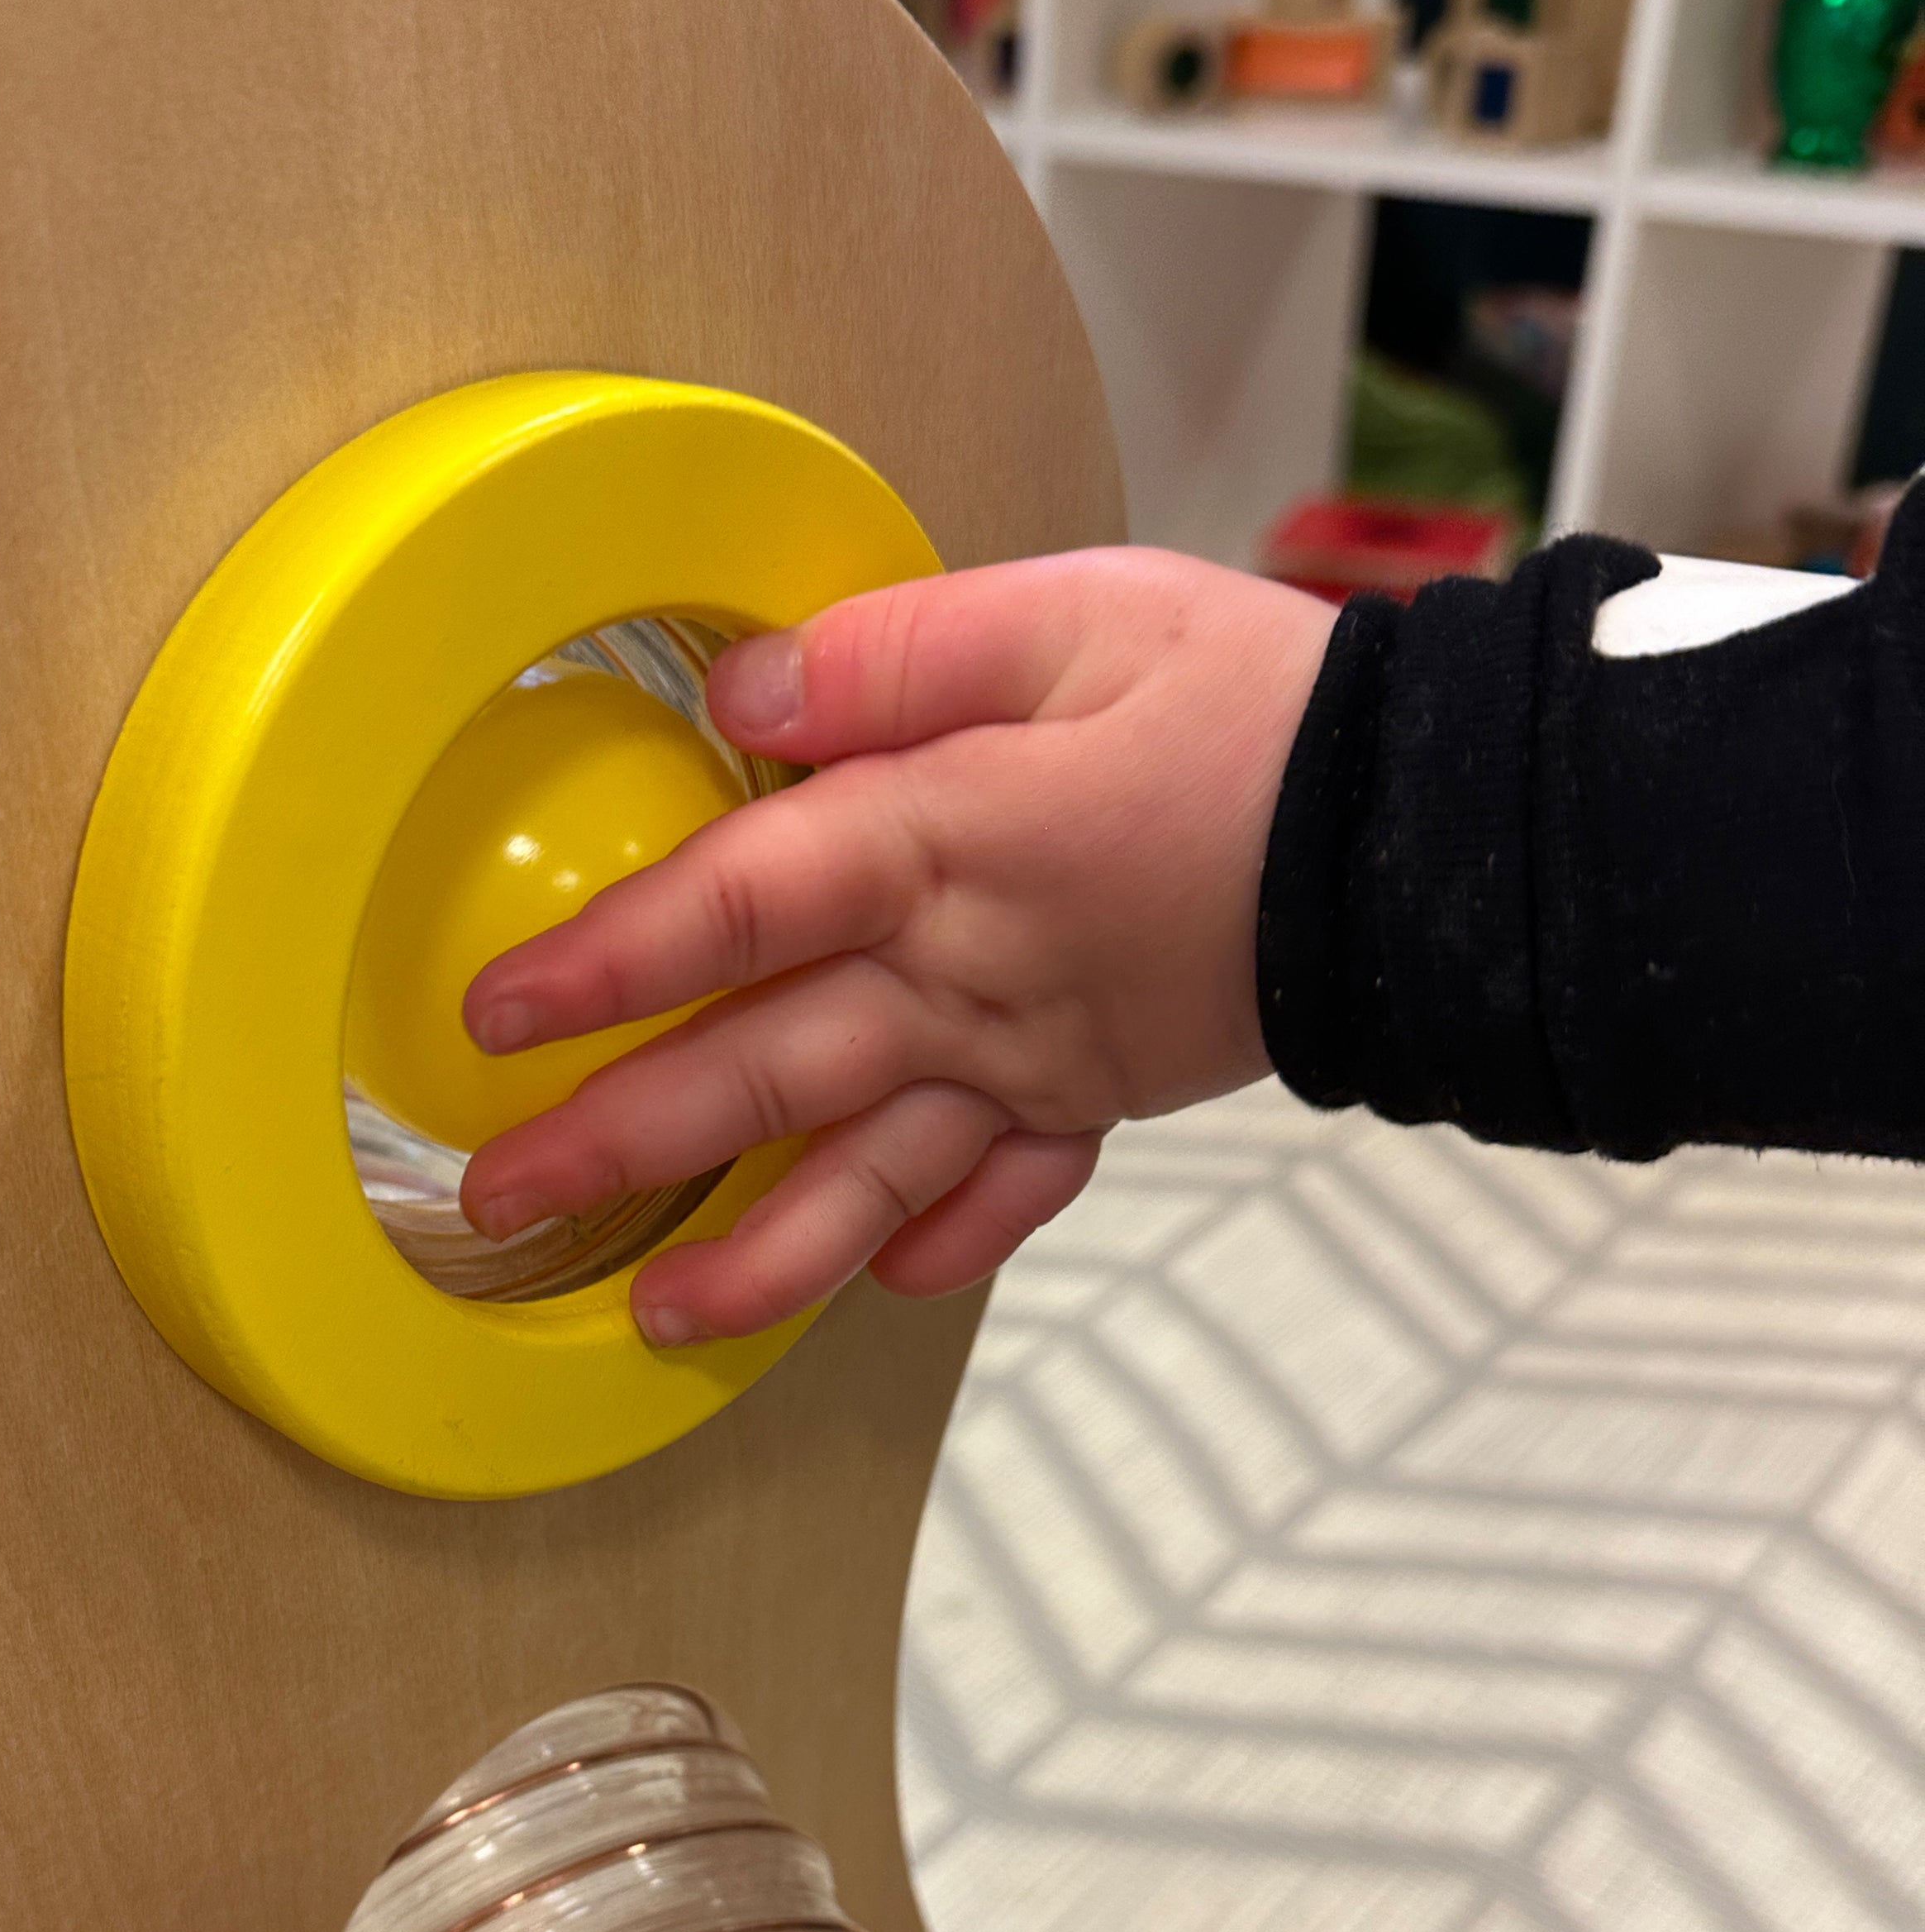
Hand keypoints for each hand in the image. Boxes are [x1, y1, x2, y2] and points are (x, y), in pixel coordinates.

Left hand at [458, 547, 1336, 1342]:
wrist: (1430, 821)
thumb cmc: (1254, 705)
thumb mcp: (1072, 616)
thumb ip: (894, 656)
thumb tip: (744, 697)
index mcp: (946, 840)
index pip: (739, 906)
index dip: (612, 962)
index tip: (502, 1014)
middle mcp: (970, 975)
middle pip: (770, 1070)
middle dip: (627, 1142)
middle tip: (506, 1199)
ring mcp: (1035, 1054)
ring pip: (875, 1171)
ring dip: (763, 1254)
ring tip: (663, 1315)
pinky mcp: (1101, 1091)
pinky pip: (1018, 1192)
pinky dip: (953, 1245)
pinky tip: (885, 1286)